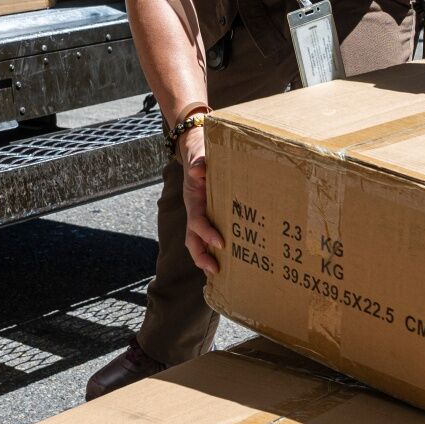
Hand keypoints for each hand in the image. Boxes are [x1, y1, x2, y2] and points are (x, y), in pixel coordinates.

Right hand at [179, 128, 224, 273]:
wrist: (196, 148)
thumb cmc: (200, 153)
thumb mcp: (199, 154)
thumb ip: (199, 162)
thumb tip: (198, 168)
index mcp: (193, 200)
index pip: (197, 222)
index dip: (207, 234)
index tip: (222, 243)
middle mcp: (195, 211)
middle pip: (192, 240)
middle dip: (202, 257)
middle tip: (216, 270)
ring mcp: (201, 214)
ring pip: (199, 242)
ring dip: (208, 258)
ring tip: (222, 274)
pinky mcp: (210, 214)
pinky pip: (211, 234)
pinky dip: (216, 249)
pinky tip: (231, 260)